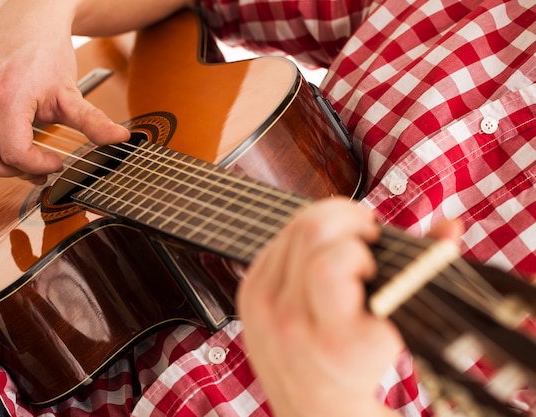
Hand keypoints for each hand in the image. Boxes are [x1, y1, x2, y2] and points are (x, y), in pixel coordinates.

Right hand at [0, 0, 129, 188]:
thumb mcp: (71, 91)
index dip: (39, 166)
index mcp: (6, 97)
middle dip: (19, 171)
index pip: (15, 154)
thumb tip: (122, 139)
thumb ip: (93, 121)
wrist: (26, 20)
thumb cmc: (47, 53)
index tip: (58, 162)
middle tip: (42, 167)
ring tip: (23, 163)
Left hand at [237, 197, 462, 416]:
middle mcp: (293, 322)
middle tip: (364, 233)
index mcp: (337, 339)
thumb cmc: (363, 364)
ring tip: (344, 239)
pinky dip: (300, 237)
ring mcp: (265, 308)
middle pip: (309, 232)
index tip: (374, 258)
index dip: (359, 246)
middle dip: (346, 216)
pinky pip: (274, 241)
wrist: (314, 406)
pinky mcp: (248, 295)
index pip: (334, 261)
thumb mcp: (399, 331)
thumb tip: (450, 226)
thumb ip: (425, 272)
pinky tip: (316, 253)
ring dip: (324, 222)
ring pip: (290, 229)